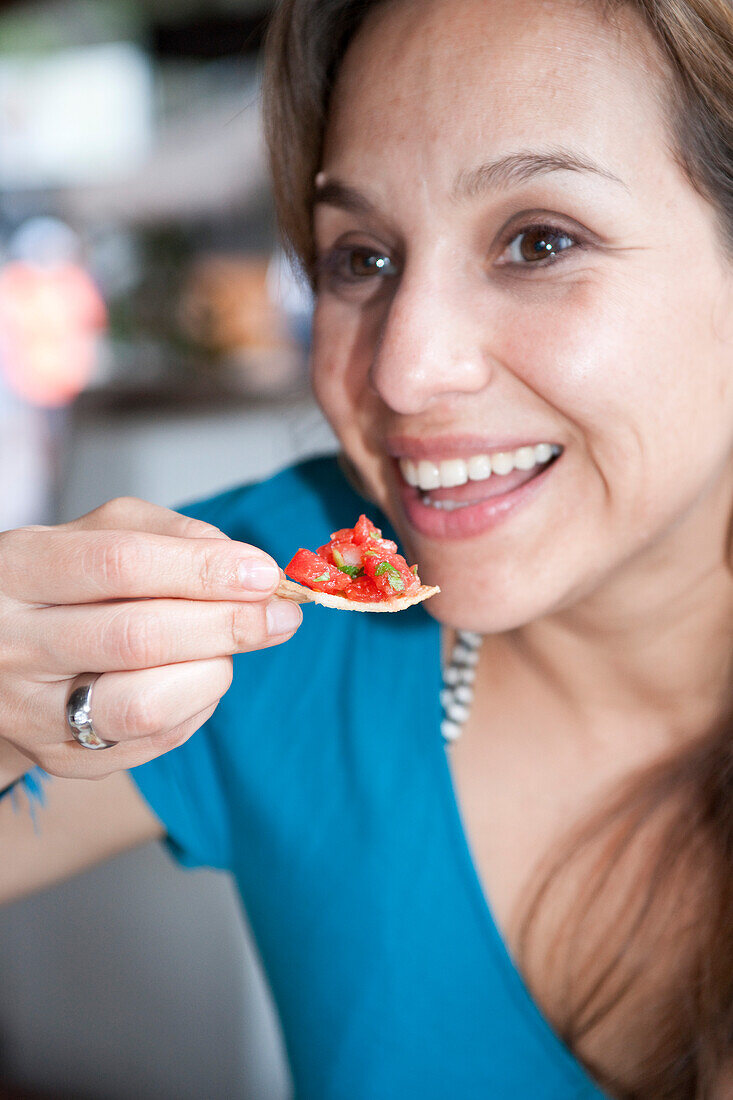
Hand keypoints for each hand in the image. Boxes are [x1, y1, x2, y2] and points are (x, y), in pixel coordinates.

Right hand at [0, 497, 301, 779]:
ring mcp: (31, 712)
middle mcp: (12, 644)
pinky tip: (198, 675)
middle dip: (226, 625)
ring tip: (229, 646)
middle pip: (137, 638)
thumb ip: (170, 535)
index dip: (201, 570)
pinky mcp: (63, 759)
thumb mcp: (100, 534)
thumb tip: (245, 567)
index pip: (119, 565)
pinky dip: (198, 704)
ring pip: (145, 705)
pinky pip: (155, 740)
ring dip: (213, 671)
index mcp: (17, 570)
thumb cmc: (65, 581)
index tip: (262, 573)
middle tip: (282, 615)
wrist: (1, 652)